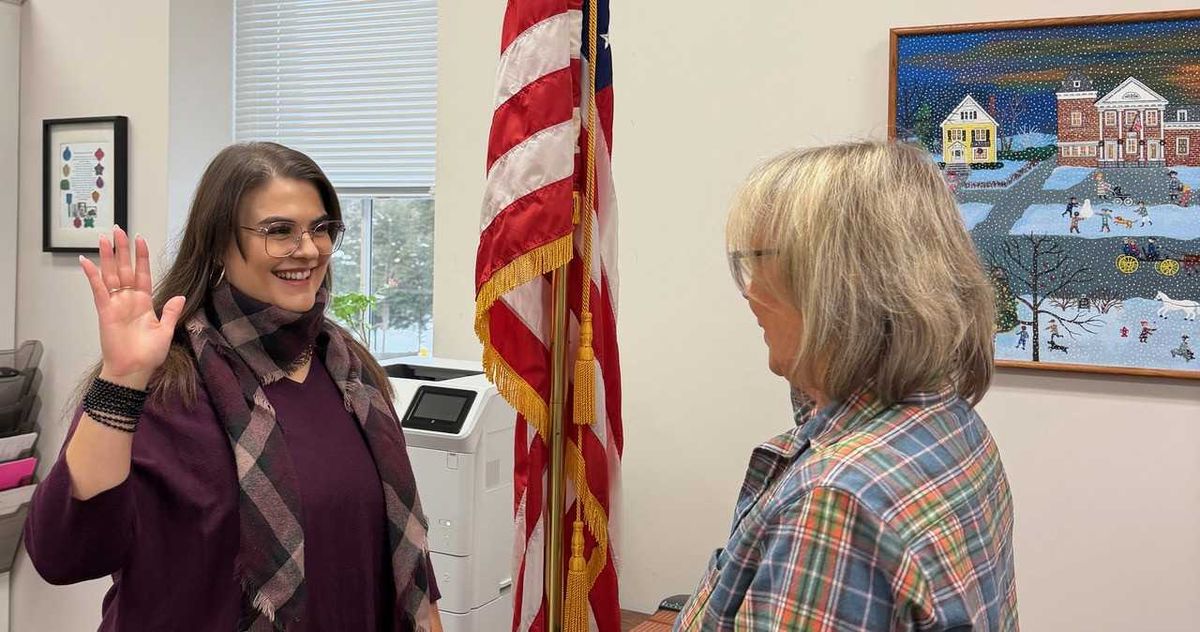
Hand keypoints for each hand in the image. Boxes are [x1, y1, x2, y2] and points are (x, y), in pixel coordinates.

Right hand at [80, 227, 184, 389]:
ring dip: (107, 257)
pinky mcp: (105, 311)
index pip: (142, 273)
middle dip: (122, 249)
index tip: (140, 239)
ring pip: (111, 275)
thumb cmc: (149, 354)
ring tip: (104, 238)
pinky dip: (92, 276)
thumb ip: (171, 312)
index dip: (141, 256)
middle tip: (118, 229)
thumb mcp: (165, 331)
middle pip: (125, 268)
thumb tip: (180, 296)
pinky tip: (86, 261)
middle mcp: (129, 299)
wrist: (134, 370)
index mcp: (144, 302)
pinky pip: (98, 290)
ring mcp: (116, 304)